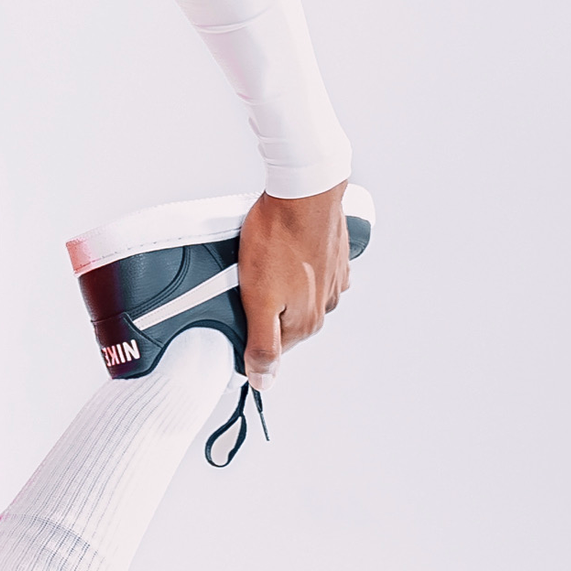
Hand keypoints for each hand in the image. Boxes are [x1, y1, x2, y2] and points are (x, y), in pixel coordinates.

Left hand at [235, 183, 350, 378]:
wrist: (304, 190)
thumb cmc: (279, 238)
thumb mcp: (259, 299)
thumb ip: (262, 344)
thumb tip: (263, 381)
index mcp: (307, 322)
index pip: (271, 348)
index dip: (248, 331)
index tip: (236, 309)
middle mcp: (326, 304)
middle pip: (284, 319)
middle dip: (263, 303)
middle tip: (246, 277)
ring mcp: (333, 278)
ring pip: (296, 292)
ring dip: (279, 281)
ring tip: (263, 256)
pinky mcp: (334, 254)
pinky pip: (308, 268)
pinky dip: (294, 261)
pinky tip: (281, 246)